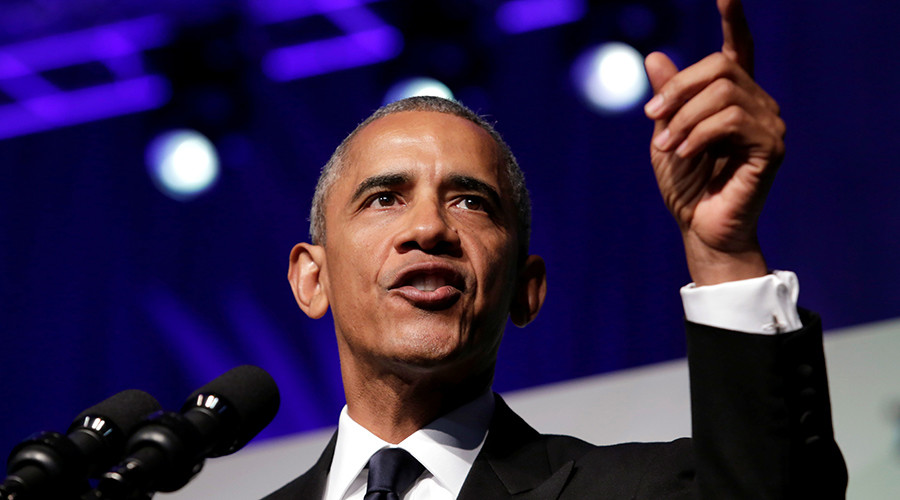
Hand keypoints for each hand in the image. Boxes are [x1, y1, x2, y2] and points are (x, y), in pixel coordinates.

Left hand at [643, 0, 783, 284]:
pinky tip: (683, 152)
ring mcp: (769, 124)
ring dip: (684, 117)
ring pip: (724, 92)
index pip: (738, 49)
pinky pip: (732, 120)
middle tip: (651, 117)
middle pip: (721, 66)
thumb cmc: (685, 186)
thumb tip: (654, 55)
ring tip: (666, 146)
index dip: (734, 19)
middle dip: (679, 89)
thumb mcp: (666, 134)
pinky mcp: (772, 146)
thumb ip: (667, 99)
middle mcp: (757, 104)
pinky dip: (698, 133)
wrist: (699, 228)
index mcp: (732, 99)